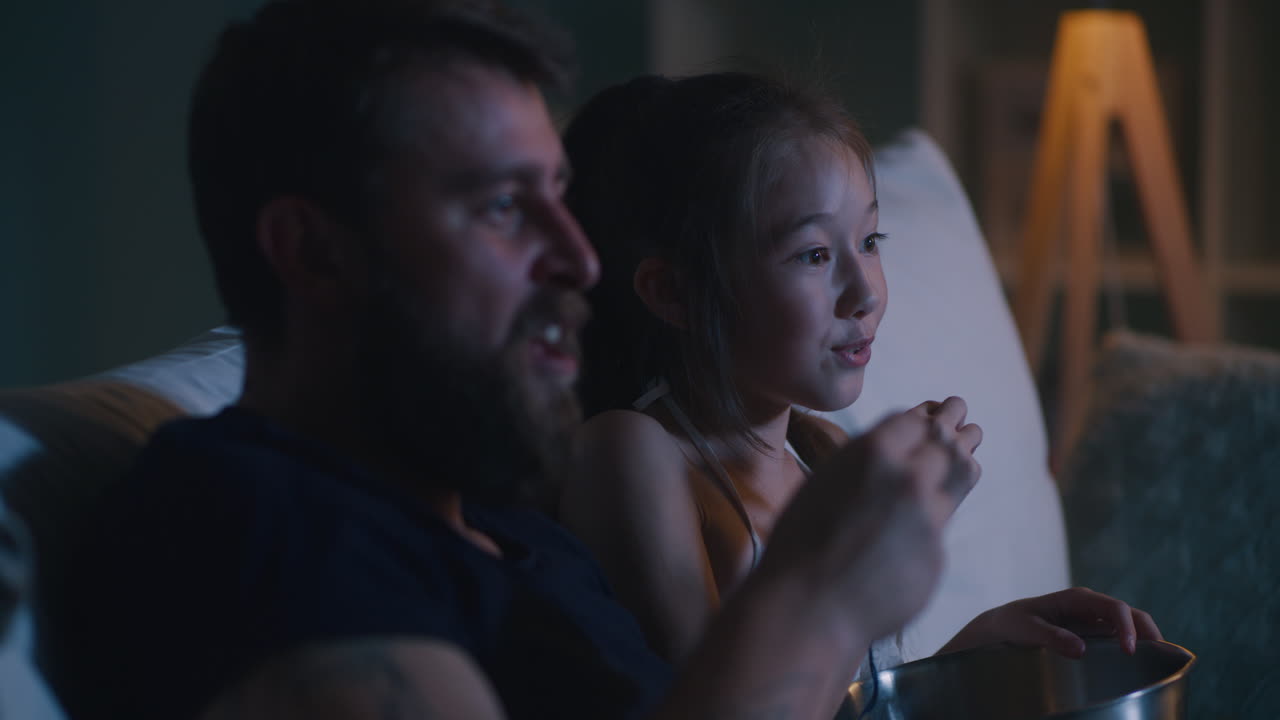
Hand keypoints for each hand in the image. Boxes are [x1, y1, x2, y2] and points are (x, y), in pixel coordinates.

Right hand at [759, 400, 981, 644]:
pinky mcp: (937, 554)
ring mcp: (928, 518)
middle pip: (947, 440)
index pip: (917, 419)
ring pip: (962, 475)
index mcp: (874, 452)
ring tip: (972, 440)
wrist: (808, 605)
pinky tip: (930, 506)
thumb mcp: (826, 482)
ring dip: (967, 454)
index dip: (929, 413)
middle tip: (962, 412)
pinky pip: (941, 523)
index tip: (938, 409)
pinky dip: (935, 512)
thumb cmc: (801, 542)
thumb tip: (896, 447)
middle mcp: (909, 478)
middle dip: (956, 423)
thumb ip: (866, 461)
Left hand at [938, 587, 1163, 657]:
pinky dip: (1133, 649)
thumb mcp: (1025, 629)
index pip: (1113, 607)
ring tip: (1157, 666)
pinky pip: (1119, 640)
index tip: (1130, 651)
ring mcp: (1095, 621)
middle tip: (1160, 659)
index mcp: (1077, 599)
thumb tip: (1080, 649)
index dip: (1127, 627)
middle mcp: (1091, 607)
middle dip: (1149, 632)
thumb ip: (1050, 637)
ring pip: (1130, 627)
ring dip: (1146, 642)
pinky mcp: (1093, 636)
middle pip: (1131, 615)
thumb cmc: (1012, 624)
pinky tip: (1139, 668)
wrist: (1002, 627)